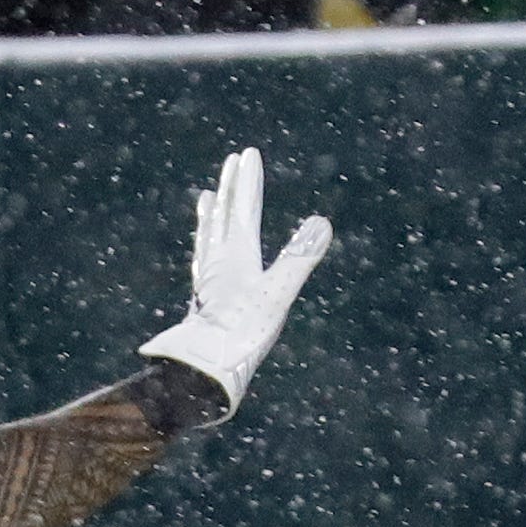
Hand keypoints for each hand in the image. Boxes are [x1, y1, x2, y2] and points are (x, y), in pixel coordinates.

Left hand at [137, 148, 332, 416]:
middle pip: (224, 217)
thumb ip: (299, 258)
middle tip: (232, 162)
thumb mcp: (277, 294)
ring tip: (207, 199)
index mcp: (237, 257)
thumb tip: (322, 222)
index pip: (243, 210)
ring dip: (211, 216)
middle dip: (230, 189)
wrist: (203, 372)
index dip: (248, 182)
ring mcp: (209, 283)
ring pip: (209, 239)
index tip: (248, 154)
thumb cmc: (242, 335)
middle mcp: (219, 264)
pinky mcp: (203, 303)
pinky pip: (203, 266)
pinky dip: (204, 250)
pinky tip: (204, 258)